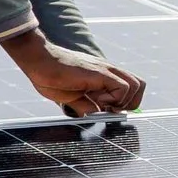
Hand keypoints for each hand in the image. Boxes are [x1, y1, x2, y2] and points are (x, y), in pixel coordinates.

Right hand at [2, 31, 143, 113]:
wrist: (39, 60)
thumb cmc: (51, 77)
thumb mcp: (73, 97)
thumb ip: (87, 106)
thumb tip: (96, 116)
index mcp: (104, 76)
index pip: (131, 88)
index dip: (125, 103)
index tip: (107, 111)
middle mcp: (109, 71)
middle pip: (139, 86)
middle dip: (128, 104)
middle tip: (107, 109)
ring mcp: (106, 70)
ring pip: (135, 86)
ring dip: (121, 101)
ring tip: (99, 102)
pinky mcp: (100, 72)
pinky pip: (123, 87)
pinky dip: (113, 99)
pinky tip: (94, 98)